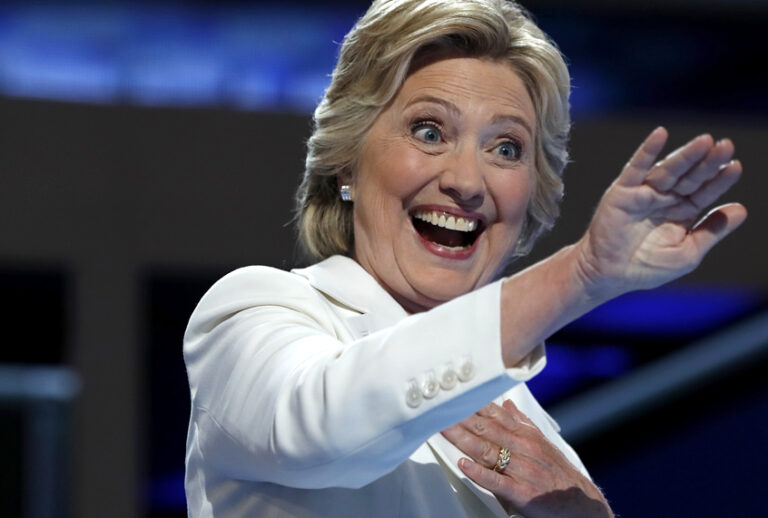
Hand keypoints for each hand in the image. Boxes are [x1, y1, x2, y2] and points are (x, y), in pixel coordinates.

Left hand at [442, 400, 612, 517]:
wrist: (582, 505)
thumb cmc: (558, 474)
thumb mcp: (542, 443)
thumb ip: (522, 423)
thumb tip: (507, 403)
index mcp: (524, 435)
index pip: (493, 414)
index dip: (471, 403)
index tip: (452, 393)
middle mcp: (523, 448)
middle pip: (486, 428)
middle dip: (461, 417)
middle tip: (438, 406)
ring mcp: (522, 470)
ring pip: (488, 451)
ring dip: (464, 439)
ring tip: (443, 429)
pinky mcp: (522, 492)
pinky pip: (497, 481)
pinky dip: (479, 473)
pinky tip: (463, 465)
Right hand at [575, 127, 745, 299]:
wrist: (609, 275)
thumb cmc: (646, 268)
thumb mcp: (688, 253)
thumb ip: (712, 231)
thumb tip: (742, 209)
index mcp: (682, 212)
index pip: (705, 191)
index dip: (720, 180)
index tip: (736, 167)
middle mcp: (665, 198)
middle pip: (690, 176)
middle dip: (708, 162)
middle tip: (726, 147)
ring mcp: (644, 193)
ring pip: (668, 170)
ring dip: (686, 155)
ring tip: (705, 142)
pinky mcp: (623, 192)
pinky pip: (636, 167)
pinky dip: (647, 150)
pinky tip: (661, 134)